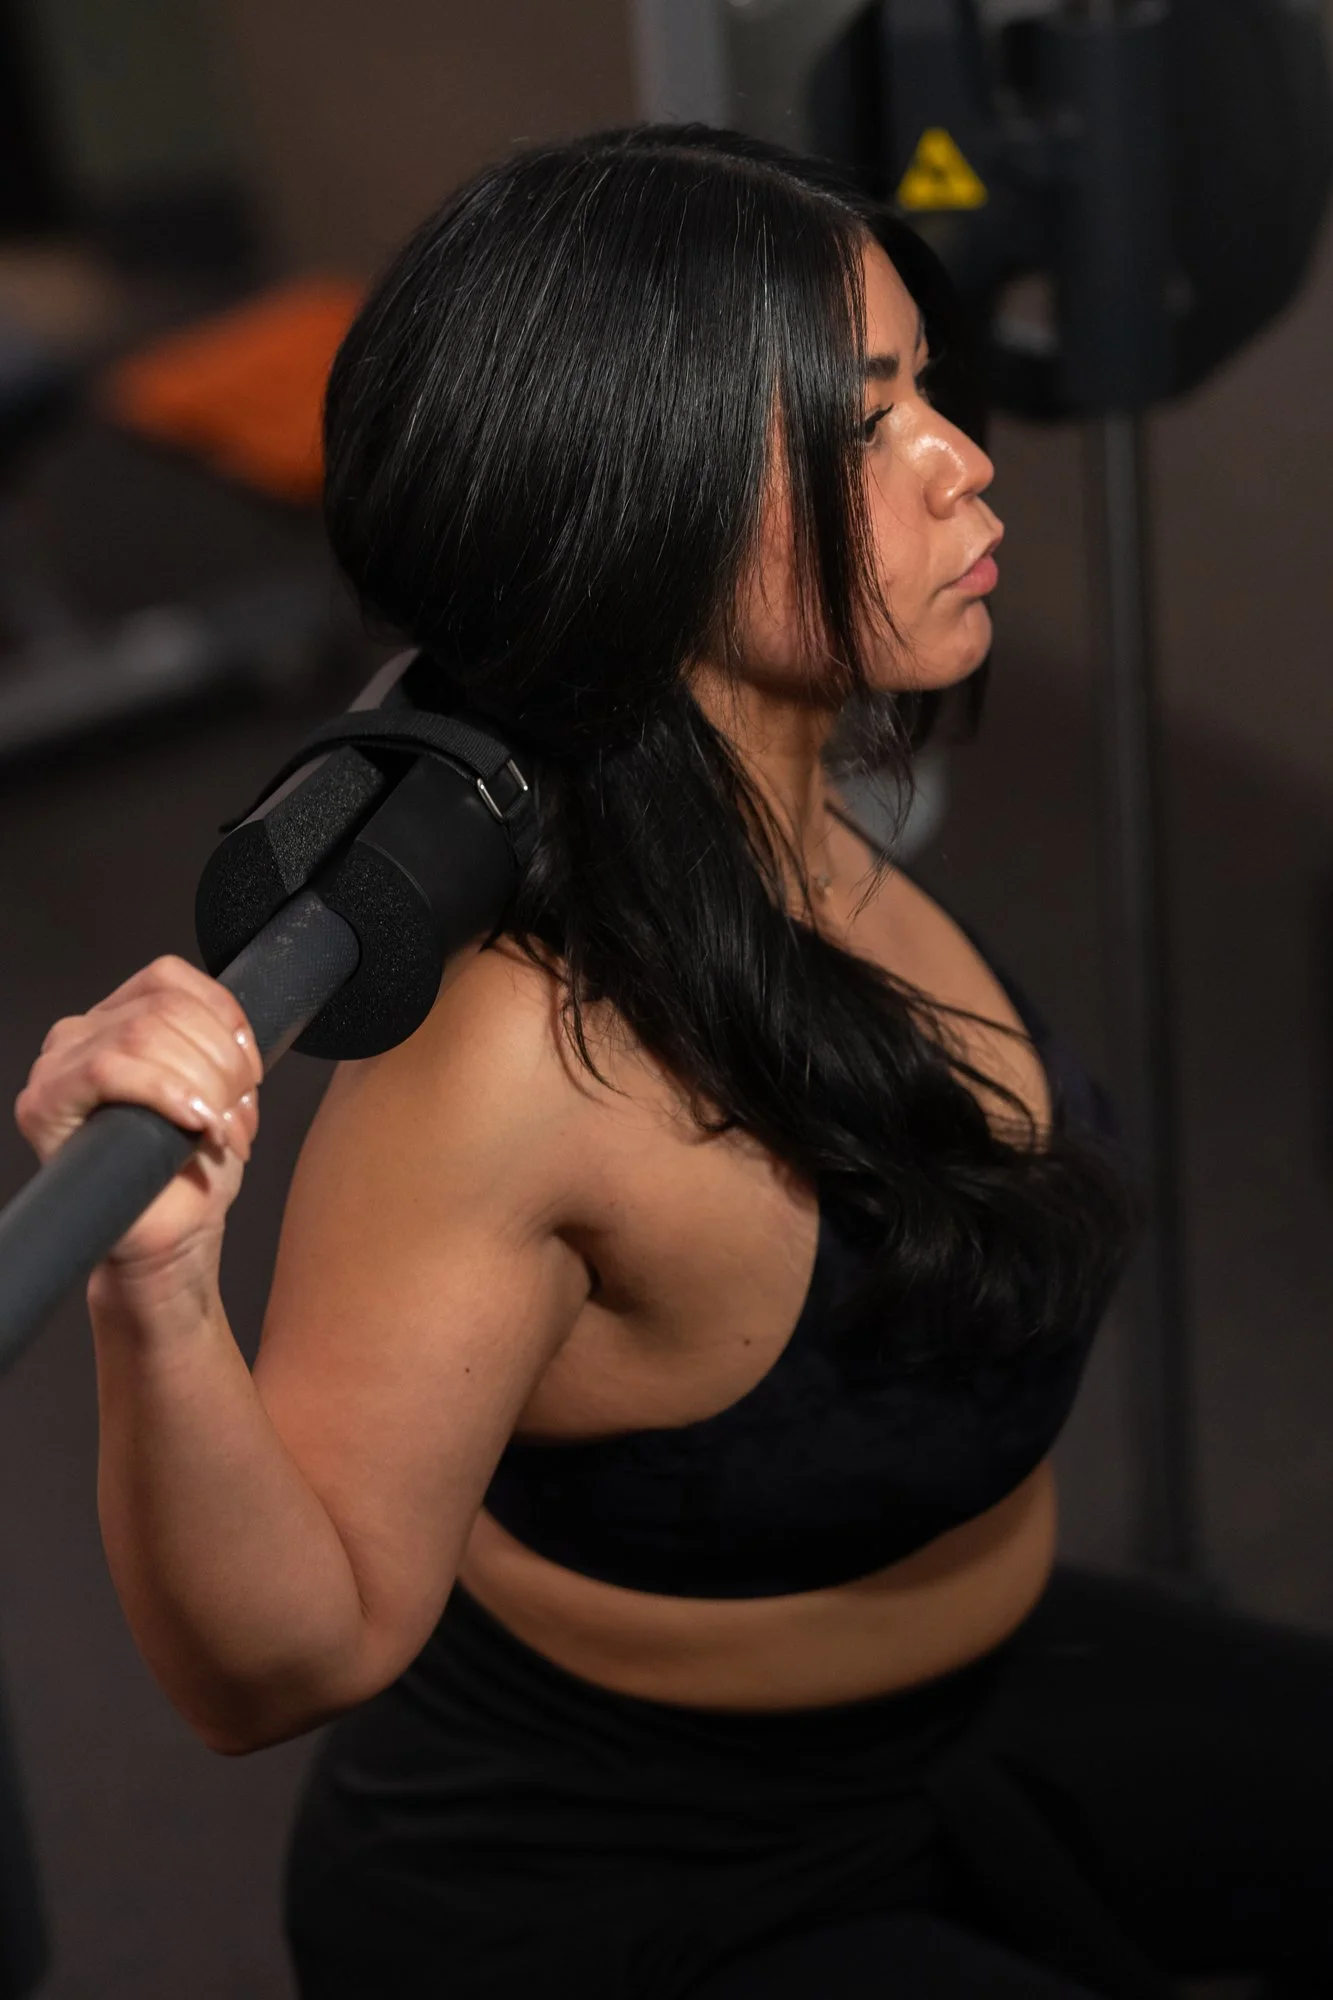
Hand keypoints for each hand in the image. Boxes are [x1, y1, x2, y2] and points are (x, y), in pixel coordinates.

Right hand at [15, 956, 262, 1294]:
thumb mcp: (220, 1091)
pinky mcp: (44, 1102)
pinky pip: (108, 1070)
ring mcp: (58, 1065)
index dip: (223, 1018)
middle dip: (221, 1064)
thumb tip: (237, 1036)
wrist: (169, 1235)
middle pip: (164, 1010)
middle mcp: (82, 1033)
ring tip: (222, 1132)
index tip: (251, 1072)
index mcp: (120, 1018)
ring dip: (202, 1085)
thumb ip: (219, 1048)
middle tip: (239, 1117)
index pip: (169, 978)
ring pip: (143, 1035)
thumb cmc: (189, 1169)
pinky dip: (165, 1093)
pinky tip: (194, 1124)